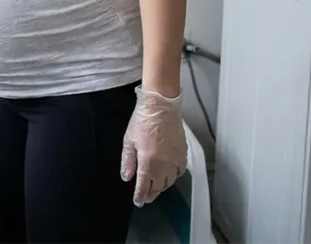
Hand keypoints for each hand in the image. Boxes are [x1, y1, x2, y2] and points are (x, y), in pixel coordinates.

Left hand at [121, 86, 187, 206]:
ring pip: (169, 182)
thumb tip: (127, 178)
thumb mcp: (129, 140)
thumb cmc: (141, 122)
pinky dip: (173, 178)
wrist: (161, 107)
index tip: (138, 202)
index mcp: (148, 162)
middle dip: (151, 194)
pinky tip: (169, 177)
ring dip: (162, 187)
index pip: (144, 185)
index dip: (140, 196)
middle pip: (158, 186)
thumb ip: (128, 161)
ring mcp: (175, 161)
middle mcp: (163, 165)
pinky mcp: (183, 154)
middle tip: (146, 198)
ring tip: (155, 189)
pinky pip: (179, 172)